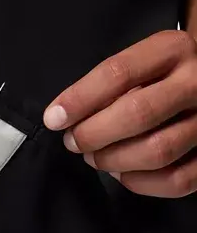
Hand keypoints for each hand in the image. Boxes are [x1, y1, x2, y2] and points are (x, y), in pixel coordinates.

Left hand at [43, 30, 196, 196]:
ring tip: (95, 157)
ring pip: (157, 150)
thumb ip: (110, 85)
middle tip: (74, 143)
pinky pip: (177, 179)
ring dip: (114, 161)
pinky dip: (140, 182)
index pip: (118, 73)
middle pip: (138, 113)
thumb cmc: (164, 77)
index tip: (54, 119)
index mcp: (173, 50)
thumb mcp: (142, 63)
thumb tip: (63, 117)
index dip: (80, 99)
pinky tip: (122, 174)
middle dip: (94, 134)